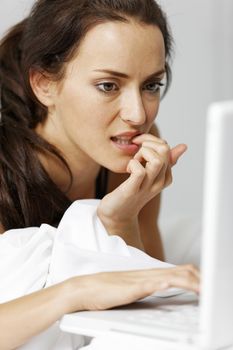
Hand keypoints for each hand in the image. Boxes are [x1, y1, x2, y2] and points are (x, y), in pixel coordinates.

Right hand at [66, 264, 198, 311]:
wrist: (87, 288)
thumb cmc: (109, 289)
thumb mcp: (136, 286)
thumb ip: (151, 285)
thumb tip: (167, 287)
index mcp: (152, 274)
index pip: (181, 270)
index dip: (198, 276)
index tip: (209, 284)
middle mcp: (149, 274)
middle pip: (181, 271)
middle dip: (200, 280)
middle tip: (212, 288)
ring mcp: (140, 280)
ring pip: (169, 277)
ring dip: (188, 282)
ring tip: (203, 289)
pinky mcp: (129, 289)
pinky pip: (147, 285)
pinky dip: (160, 284)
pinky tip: (168, 285)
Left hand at [98, 134, 186, 223]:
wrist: (118, 215)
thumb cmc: (132, 191)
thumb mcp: (150, 174)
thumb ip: (164, 161)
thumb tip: (183, 146)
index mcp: (165, 176)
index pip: (166, 148)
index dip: (150, 141)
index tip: (138, 146)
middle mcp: (160, 182)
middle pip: (164, 150)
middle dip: (147, 143)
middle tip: (136, 153)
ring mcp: (148, 187)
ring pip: (156, 160)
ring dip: (141, 154)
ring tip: (134, 161)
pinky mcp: (133, 190)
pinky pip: (139, 171)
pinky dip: (132, 164)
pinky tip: (128, 170)